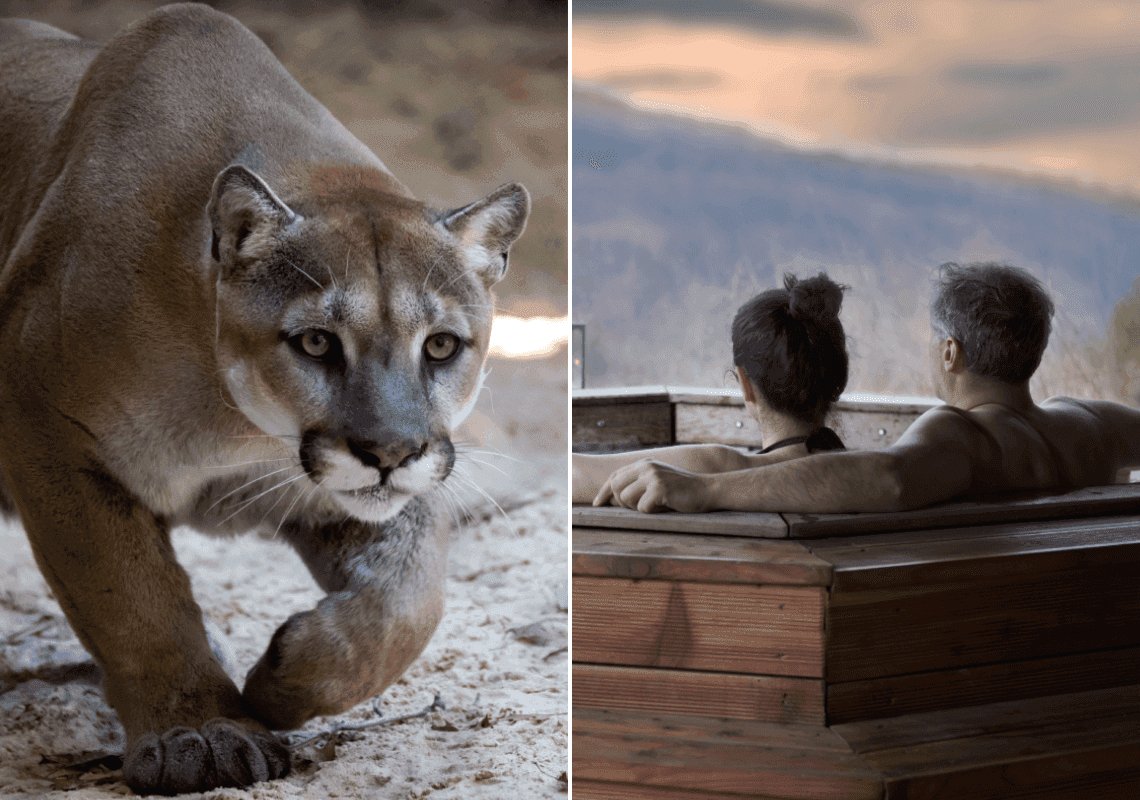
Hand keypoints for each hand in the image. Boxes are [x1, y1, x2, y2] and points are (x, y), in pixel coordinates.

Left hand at [593, 459, 711, 512]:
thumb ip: (639, 483)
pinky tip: (665, 507)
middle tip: (635, 508)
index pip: (615, 475)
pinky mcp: (659, 488)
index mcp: (644, 464)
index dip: (604, 490)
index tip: (597, 503)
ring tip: (655, 506)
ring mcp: (652, 476)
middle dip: (619, 502)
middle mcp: (646, 466)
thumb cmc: (682, 491)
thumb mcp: (658, 481)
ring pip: (625, 499)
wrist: (707, 490)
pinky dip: (652, 512)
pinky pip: (642, 507)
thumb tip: (614, 498)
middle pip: (615, 487)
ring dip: (637, 508)